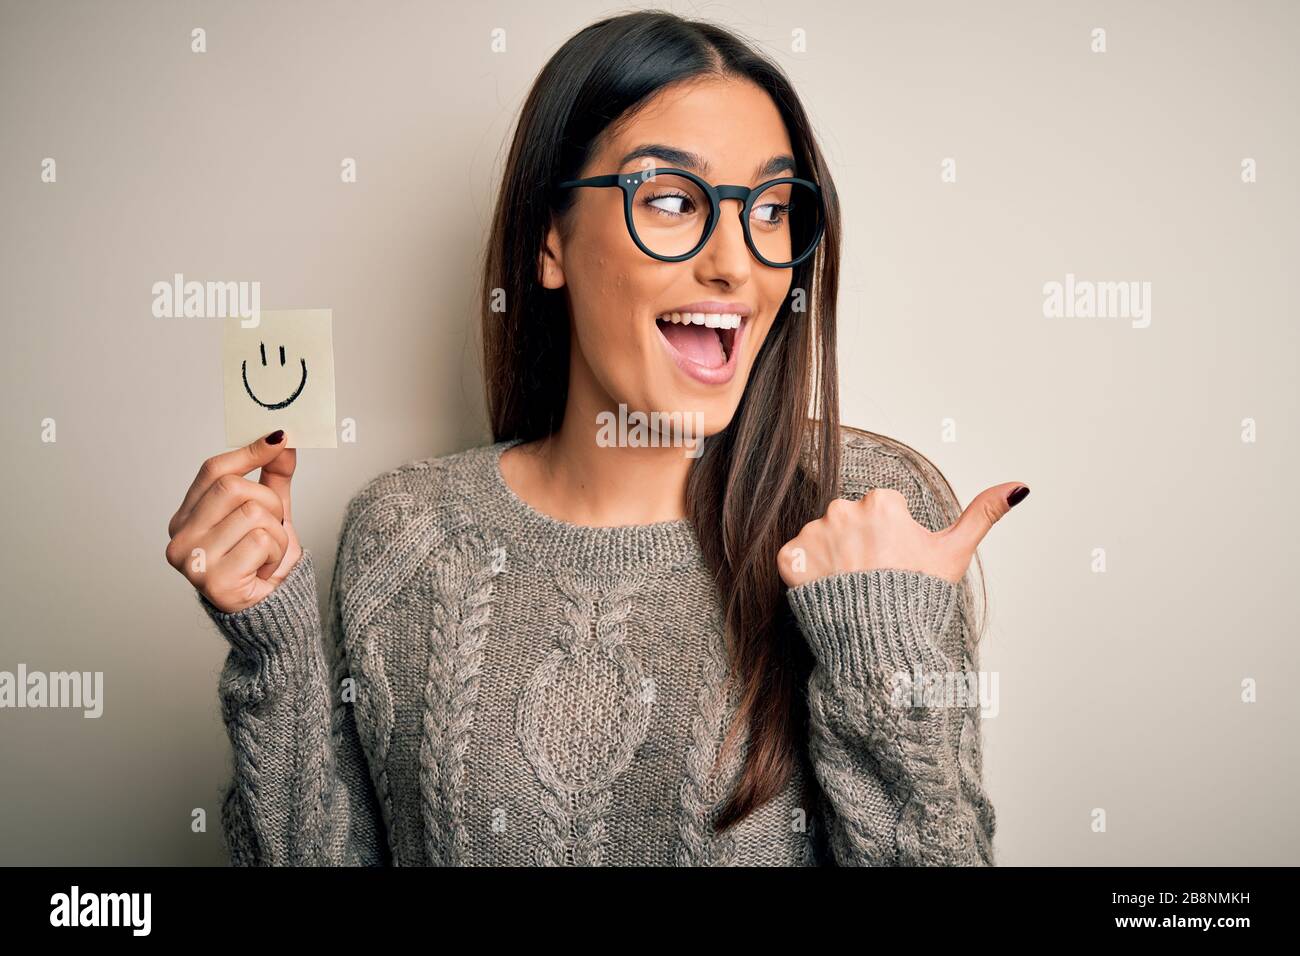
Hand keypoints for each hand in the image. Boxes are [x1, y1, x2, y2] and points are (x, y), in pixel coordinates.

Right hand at [165, 430, 301, 612]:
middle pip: (233, 488)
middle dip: (269, 501)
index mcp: (186, 518)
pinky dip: (275, 554)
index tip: (278, 439)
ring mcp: (193, 561)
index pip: (213, 470)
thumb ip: (273, 478)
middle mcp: (180, 538)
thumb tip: (282, 440)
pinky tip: (264, 570)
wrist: (270, 613)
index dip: (249, 452)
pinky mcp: (214, 581)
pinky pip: (261, 541)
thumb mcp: (270, 513)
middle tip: (274, 524)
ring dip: (276, 533)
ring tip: (266, 553)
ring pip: (252, 514)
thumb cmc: (263, 562)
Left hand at [777, 483, 1028, 587]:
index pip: (882, 510)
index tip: (895, 564)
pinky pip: (793, 557)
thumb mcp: (955, 554)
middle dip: (859, 545)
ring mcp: (814, 534)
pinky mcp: (789, 559)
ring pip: (822, 537)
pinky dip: (805, 572)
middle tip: (873, 580)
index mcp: (883, 503)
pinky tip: (826, 590)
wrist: (879, 646)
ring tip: (851, 588)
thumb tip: (1020, 486)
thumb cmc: (918, 600)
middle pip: (850, 521)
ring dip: (831, 558)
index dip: (890, 540)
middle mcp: (844, 510)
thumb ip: (983, 514)